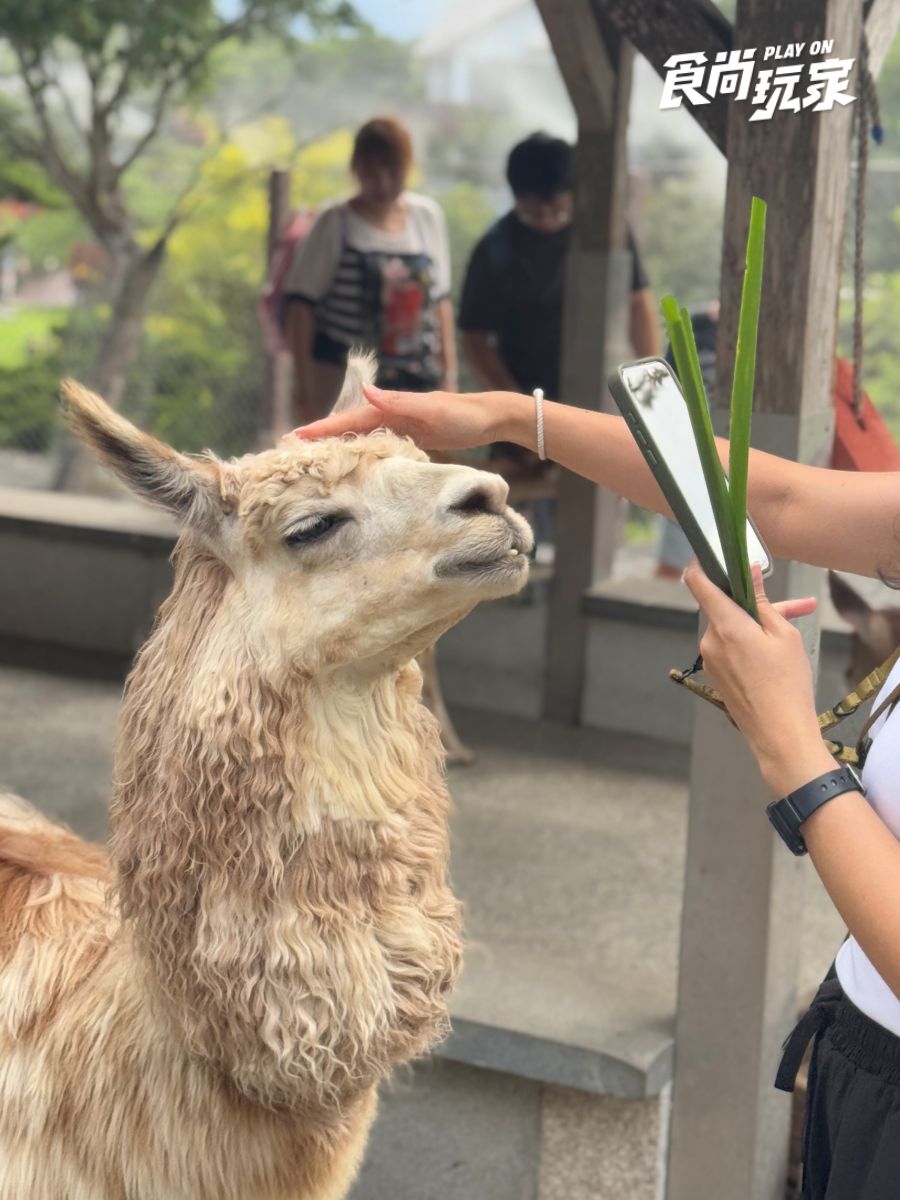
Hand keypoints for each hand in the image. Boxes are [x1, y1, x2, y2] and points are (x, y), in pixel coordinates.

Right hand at [290, 386, 521, 452]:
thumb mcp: (432, 408)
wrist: (489, 417)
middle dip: (321, 436)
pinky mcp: (409, 438)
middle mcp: (390, 416)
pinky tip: (351, 461)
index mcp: (390, 409)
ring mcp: (398, 427)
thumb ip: (399, 402)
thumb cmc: (463, 414)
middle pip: (348, 428)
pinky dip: (359, 451)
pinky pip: (377, 446)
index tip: (296, 437)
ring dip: (337, 445)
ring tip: (311, 455)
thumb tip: (367, 392)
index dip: (322, 429)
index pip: (349, 420)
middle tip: (290, 448)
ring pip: (360, 437)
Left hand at [681, 561, 833, 795]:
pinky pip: (731, 647)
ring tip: (796, 628)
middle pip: (726, 608)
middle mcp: (710, 640)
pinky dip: (750, 642)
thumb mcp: (782, 635)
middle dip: (756, 603)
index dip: (701, 565)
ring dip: (758, 624)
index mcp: (725, 625)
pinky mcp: (717, 674)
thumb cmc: (786, 683)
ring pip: (732, 628)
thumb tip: (751, 573)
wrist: (779, 734)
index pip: (698, 584)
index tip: (710, 553)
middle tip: (794, 606)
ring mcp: (711, 659)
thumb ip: (763, 602)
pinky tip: (778, 651)